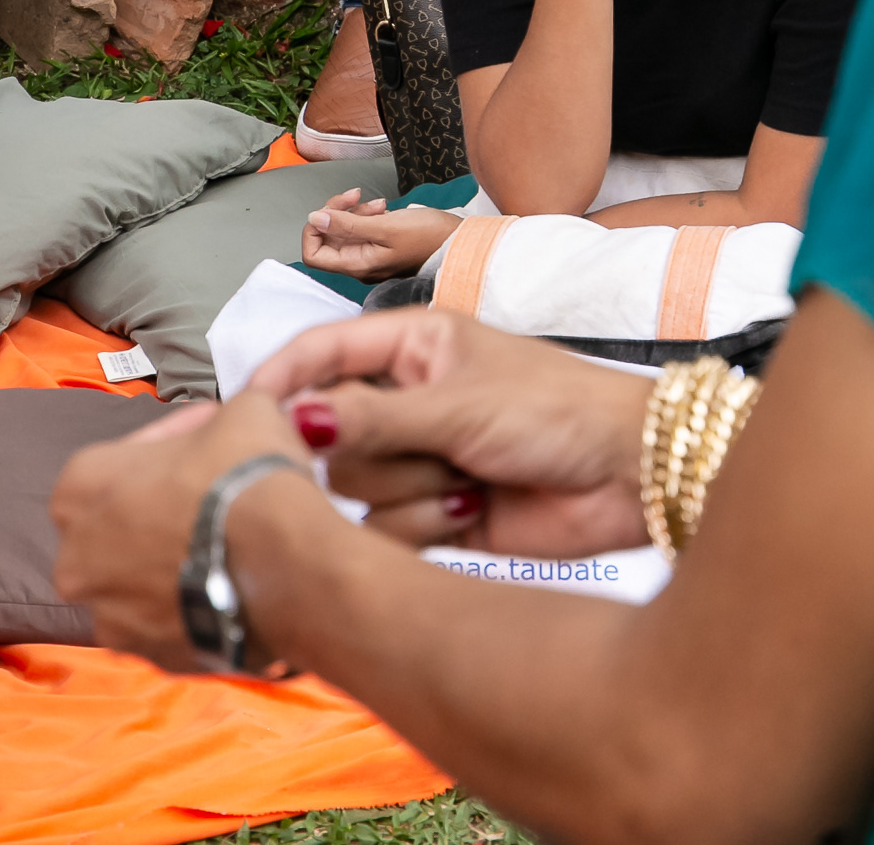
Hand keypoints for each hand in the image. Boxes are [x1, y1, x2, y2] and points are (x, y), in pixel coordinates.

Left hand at [52, 392, 323, 663]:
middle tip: (210, 495)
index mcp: (79, 485)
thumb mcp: (239, 411)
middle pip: (119, 525)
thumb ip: (217, 417)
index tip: (205, 445)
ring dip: (171, 562)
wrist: (283, 565)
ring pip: (137, 579)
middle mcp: (75, 556)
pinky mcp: (147, 657)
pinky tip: (226, 580)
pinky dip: (188, 604)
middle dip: (159, 511)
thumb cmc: (245, 479)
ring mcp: (108, 614)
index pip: (123, 456)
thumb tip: (227, 422)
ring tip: (224, 542)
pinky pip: (164, 621)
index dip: (170, 446)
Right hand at [255, 308, 650, 557]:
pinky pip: (387, 530)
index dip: (282, 377)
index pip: (323, 351)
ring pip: (357, 486)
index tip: (247, 410)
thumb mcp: (457, 404)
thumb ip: (371, 418)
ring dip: (409, 490)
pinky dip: (424, 525)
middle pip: (333, 431)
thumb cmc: (557, 411)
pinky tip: (474, 510)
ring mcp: (419, 458)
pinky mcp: (433, 515)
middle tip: (429, 447)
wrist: (627, 477)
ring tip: (467, 478)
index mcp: (414, 343)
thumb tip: (295, 420)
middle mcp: (407, 398)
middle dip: (375, 448)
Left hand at [301, 191, 460, 281]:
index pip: (313, 254)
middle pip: (329, 237)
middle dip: (338, 212)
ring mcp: (371, 255)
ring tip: (377, 203)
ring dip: (355, 211)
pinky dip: (367, 214)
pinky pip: (363, 228)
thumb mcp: (385, 227)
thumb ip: (347, 224)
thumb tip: (314, 218)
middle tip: (355, 196)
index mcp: (357, 265)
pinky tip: (383, 207)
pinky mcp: (382, 246)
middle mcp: (360, 264)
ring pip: (346, 230)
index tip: (331, 210)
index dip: (314, 229)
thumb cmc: (428, 238)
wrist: (459, 244)